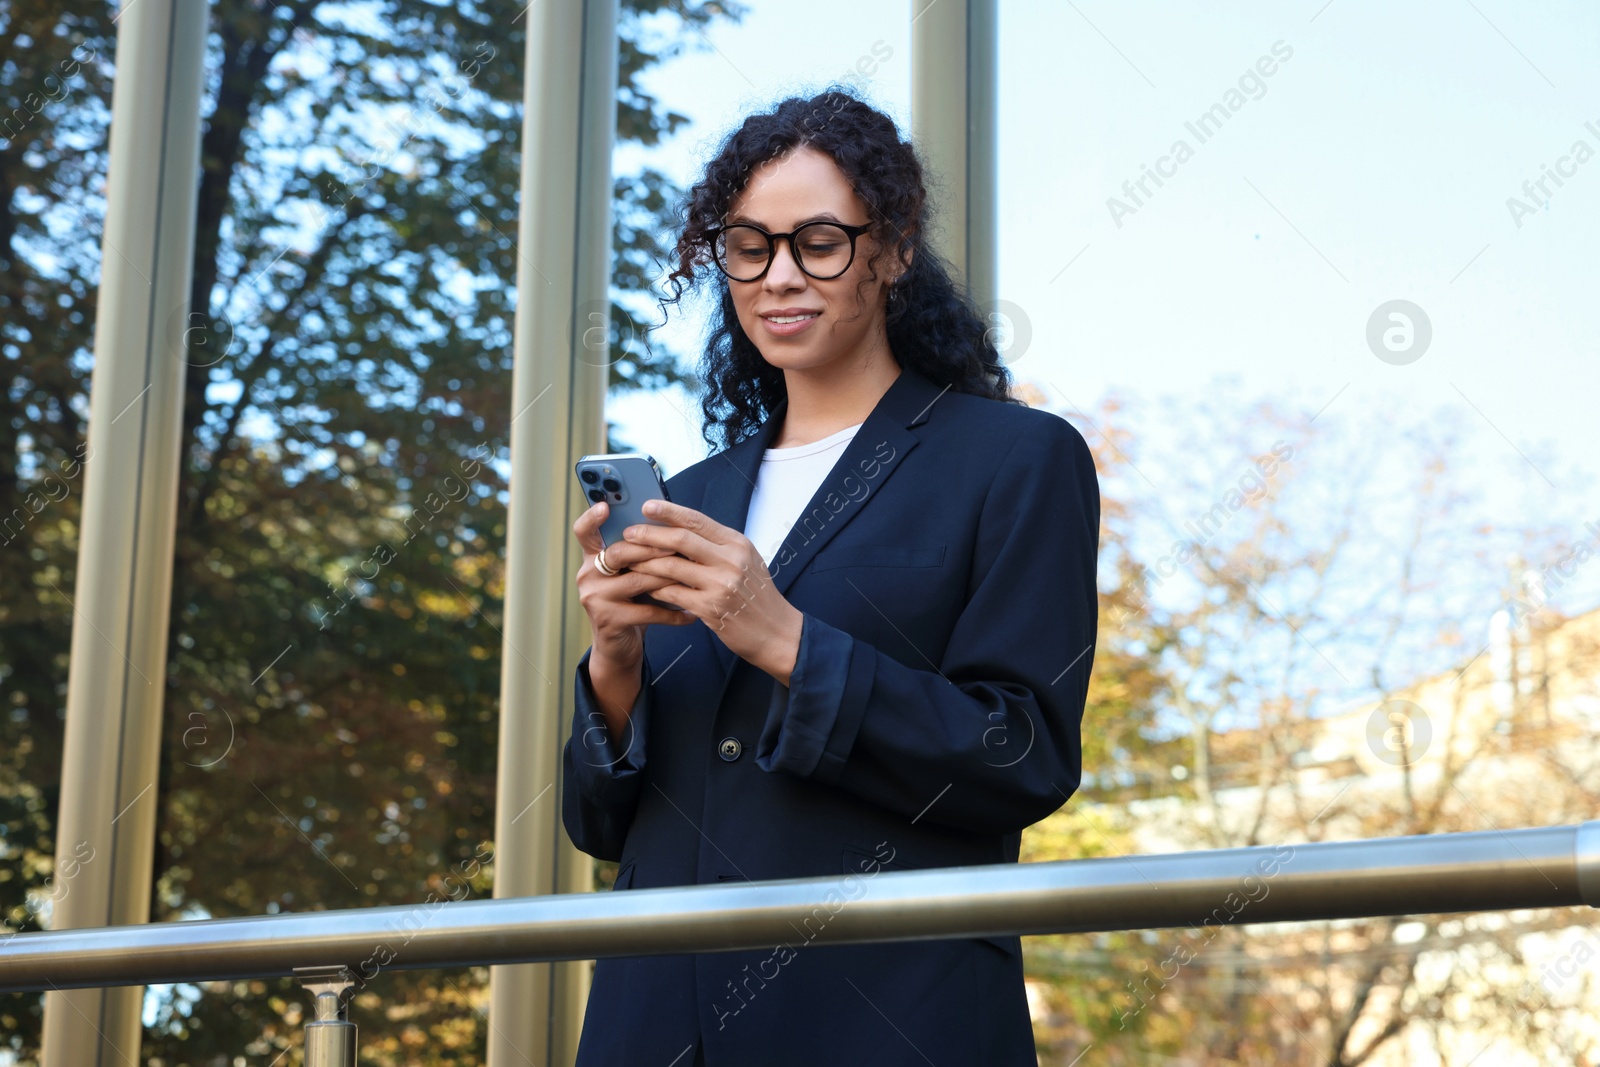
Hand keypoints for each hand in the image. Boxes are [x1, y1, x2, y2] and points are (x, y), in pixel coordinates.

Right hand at [572, 500, 695, 676]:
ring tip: (692, 576)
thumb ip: (639, 553)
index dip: (591, 517)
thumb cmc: (631, 603)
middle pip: (619, 553)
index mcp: (593, 558)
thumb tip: (672, 525)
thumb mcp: (630, 574)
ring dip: (668, 577)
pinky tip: (690, 614)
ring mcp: (596, 598)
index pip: (584, 532)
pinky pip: (647, 612)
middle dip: (651, 547)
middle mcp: (588, 575)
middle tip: (678, 545)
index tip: (604, 505)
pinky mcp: (608, 621)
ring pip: (637, 580)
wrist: (618, 647)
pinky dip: (672, 613)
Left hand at [619, 499, 803, 684]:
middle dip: (649, 534)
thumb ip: (717, 546)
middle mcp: (730, 560)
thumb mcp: (745, 561)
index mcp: (737, 544)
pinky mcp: (710, 608)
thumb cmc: (757, 596)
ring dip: (646, 563)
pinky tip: (646, 586)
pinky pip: (673, 593)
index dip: (669, 511)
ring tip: (630, 561)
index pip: (698, 520)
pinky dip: (656, 588)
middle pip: (680, 539)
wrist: (777, 632)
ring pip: (671, 566)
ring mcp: (720, 585)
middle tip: (628, 534)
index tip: (646, 506)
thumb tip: (681, 530)